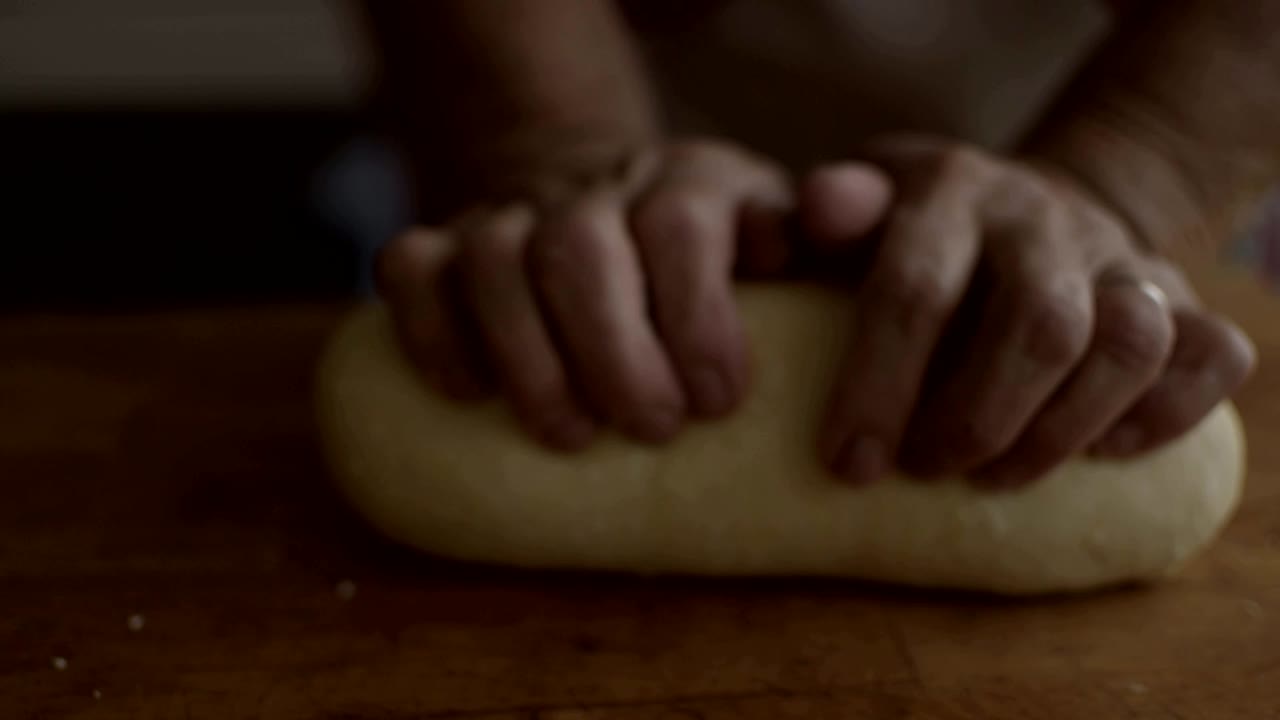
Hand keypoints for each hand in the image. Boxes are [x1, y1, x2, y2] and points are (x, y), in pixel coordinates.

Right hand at [377, 140, 883, 449]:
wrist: (609, 206)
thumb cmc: (718, 265)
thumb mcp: (783, 244)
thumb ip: (822, 236)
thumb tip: (845, 216)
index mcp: (689, 183)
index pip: (682, 225)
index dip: (697, 314)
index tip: (717, 401)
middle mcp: (594, 189)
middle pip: (580, 250)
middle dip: (613, 351)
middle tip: (650, 428)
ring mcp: (510, 212)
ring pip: (493, 260)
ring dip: (528, 358)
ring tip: (570, 436)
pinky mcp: (442, 245)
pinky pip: (411, 268)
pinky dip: (431, 330)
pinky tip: (467, 392)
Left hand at [806, 134, 1256, 487]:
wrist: (1023, 204)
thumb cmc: (910, 234)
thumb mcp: (854, 213)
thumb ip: (819, 216)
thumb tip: (814, 212)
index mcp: (948, 190)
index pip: (916, 289)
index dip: (881, 386)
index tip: (850, 465)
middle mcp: (1042, 215)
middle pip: (1039, 326)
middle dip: (977, 420)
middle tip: (925, 469)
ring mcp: (1119, 254)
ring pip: (1132, 344)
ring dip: (1062, 431)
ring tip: (995, 477)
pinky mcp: (1183, 295)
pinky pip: (1214, 355)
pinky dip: (1167, 415)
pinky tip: (1102, 452)